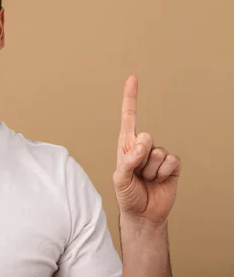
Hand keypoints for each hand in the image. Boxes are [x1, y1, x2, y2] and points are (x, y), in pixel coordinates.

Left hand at [113, 75, 181, 224]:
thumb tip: (141, 145)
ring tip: (146, 180)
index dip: (131, 98)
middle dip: (140, 156)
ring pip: (158, 153)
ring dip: (151, 170)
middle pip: (146, 137)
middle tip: (137, 172)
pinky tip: (159, 181)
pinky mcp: (172, 166)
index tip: (133, 78)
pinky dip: (165, 173)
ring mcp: (157, 156)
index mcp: (126, 145)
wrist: (143, 214)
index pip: (129, 117)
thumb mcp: (120, 179)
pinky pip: (172, 161)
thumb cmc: (127, 194)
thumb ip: (127, 161)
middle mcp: (142, 147)